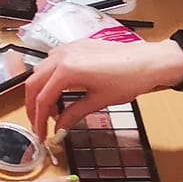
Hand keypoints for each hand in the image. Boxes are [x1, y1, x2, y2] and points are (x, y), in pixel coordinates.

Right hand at [24, 37, 182, 135]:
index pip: (43, 99)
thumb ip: (73, 114)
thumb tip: (58, 129)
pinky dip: (50, 77)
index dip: (38, 120)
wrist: (149, 61)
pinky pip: (52, 61)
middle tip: (39, 124)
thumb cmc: (128, 79)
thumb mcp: (98, 101)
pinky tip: (61, 90)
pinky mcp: (75, 46)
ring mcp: (68, 48)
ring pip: (40, 71)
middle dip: (33, 106)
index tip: (41, 135)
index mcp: (67, 70)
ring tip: (53, 109)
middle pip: (34, 83)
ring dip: (41, 90)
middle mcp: (62, 56)